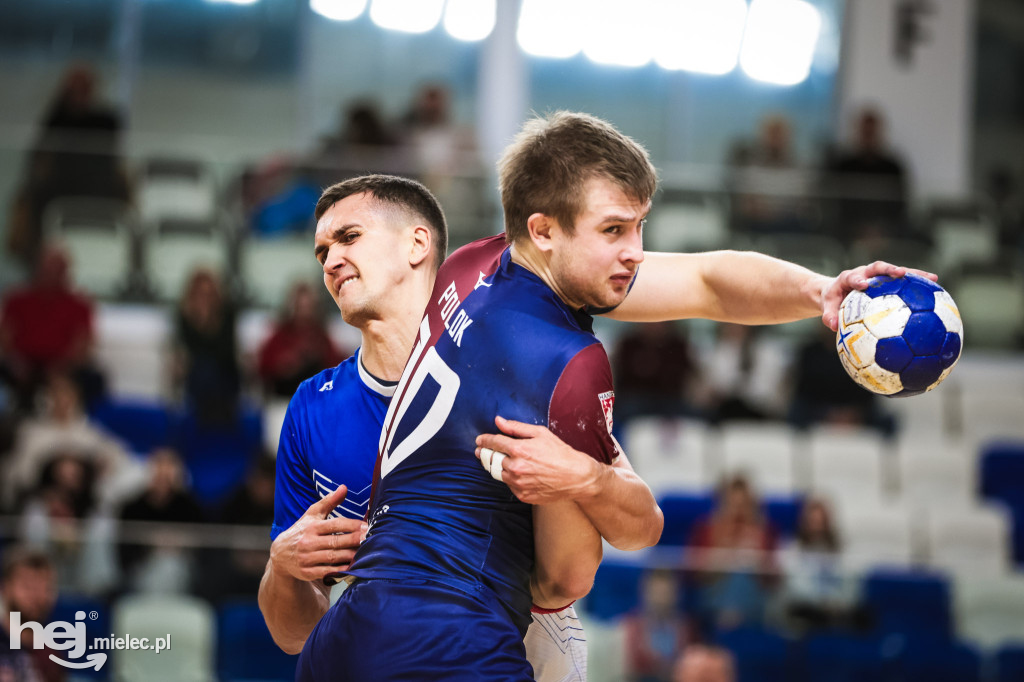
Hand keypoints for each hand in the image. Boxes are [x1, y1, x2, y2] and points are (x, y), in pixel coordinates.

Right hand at [269, 485, 367, 581]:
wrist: (280, 555)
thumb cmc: (302, 530)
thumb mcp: (312, 515)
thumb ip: (329, 501)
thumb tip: (344, 487)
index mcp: (312, 526)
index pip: (335, 524)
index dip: (352, 525)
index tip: (367, 526)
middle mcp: (308, 542)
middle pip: (336, 541)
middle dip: (355, 540)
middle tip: (370, 539)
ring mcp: (307, 558)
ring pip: (333, 557)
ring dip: (350, 555)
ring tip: (366, 553)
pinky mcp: (306, 572)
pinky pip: (327, 571)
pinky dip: (340, 570)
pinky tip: (352, 567)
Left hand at [474, 416, 601, 504]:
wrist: (576, 477)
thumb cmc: (560, 453)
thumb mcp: (541, 433)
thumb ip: (517, 428)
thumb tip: (499, 421)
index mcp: (519, 450)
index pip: (494, 443)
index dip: (484, 440)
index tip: (480, 440)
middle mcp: (516, 468)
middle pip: (491, 460)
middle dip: (485, 454)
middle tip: (482, 451)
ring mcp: (519, 483)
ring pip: (497, 474)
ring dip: (495, 467)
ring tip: (498, 461)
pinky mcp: (523, 495)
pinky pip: (508, 485)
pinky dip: (509, 478)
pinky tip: (516, 473)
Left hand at [820, 261, 937, 330]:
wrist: (837, 290)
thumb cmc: (833, 299)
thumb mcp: (827, 307)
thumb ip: (829, 316)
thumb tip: (833, 327)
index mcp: (848, 278)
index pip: (853, 276)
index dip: (858, 279)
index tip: (863, 284)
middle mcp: (865, 273)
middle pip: (878, 267)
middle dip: (889, 269)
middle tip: (901, 273)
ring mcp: (878, 276)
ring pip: (897, 272)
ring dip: (914, 274)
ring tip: (932, 278)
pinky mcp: (889, 281)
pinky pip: (905, 282)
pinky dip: (919, 285)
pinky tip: (938, 292)